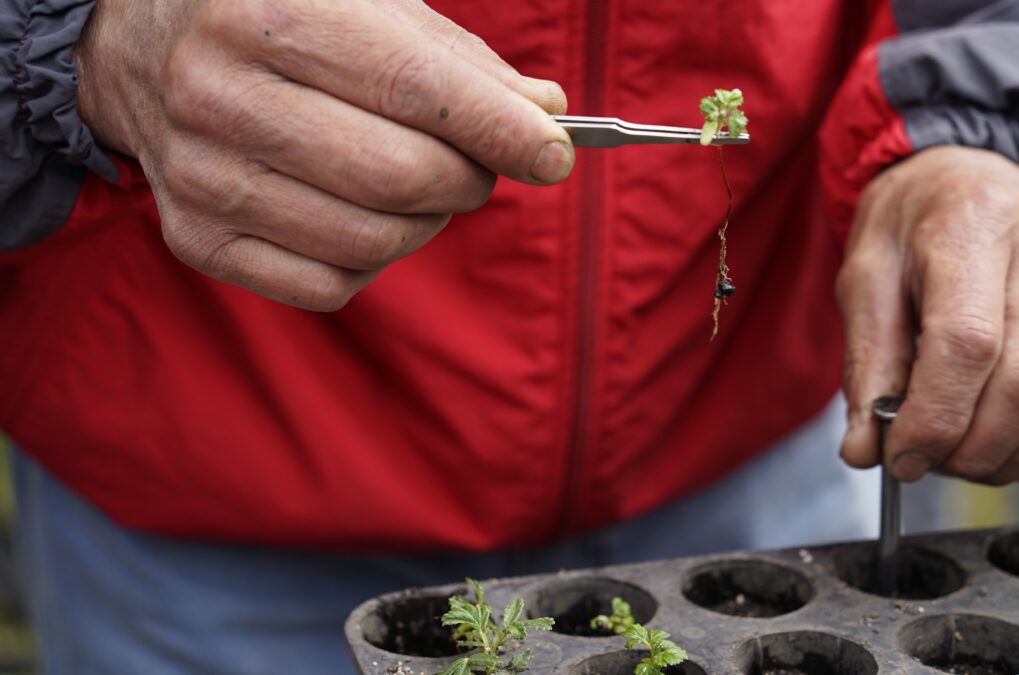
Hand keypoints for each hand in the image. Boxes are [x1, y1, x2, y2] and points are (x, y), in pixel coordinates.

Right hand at [74, 0, 572, 309]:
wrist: (143, 49)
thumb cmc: (279, 19)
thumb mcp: (368, 4)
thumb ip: (459, 62)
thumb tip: (545, 116)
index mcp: (269, 13)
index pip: (416, 88)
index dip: (500, 129)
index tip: (555, 155)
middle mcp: (220, 96)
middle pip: (399, 176)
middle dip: (470, 179)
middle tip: (481, 165)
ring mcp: (200, 177)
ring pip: (371, 241)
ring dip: (428, 223)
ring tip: (423, 186)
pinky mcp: (196, 240)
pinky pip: (329, 285)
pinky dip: (374, 260)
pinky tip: (366, 216)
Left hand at [838, 146, 1018, 487]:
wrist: (966, 179)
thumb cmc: (909, 231)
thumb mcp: (864, 281)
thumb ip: (867, 366)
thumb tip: (864, 450)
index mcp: (971, 227)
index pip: (967, 342)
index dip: (934, 417)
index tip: (899, 457)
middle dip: (972, 447)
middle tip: (927, 462)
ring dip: (1012, 456)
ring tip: (960, 455)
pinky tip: (1008, 447)